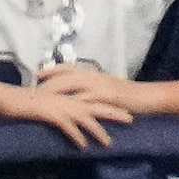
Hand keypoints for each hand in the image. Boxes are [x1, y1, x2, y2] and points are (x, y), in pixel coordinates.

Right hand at [0, 81, 130, 147]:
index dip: (110, 105)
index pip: (94, 100)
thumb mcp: (48, 106)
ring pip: (85, 118)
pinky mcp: (50, 114)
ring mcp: (59, 106)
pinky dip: (76, 136)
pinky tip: (83, 146)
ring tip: (108, 143)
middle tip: (131, 120)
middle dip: (114, 113)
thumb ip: (61, 111)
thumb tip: (71, 120)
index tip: (125, 110)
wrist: (7, 99)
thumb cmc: (26, 104)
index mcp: (68, 96)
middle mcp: (67, 100)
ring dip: (97, 131)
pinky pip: (67, 126)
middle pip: (96, 106)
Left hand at [36, 62, 153, 113]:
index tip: (36, 73)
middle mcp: (93, 76)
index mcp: (93, 73)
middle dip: (47, 84)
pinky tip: (62, 110)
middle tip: (32, 91)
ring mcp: (99, 85)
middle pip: (64, 77)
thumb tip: (79, 93)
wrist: (146, 96)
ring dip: (55, 93)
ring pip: (71, 86)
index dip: (51, 70)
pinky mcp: (105, 96)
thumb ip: (92, 88)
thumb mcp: (107, 87)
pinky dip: (72, 104)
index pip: (67, 68)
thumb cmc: (127, 95)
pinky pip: (85, 99)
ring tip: (41, 101)